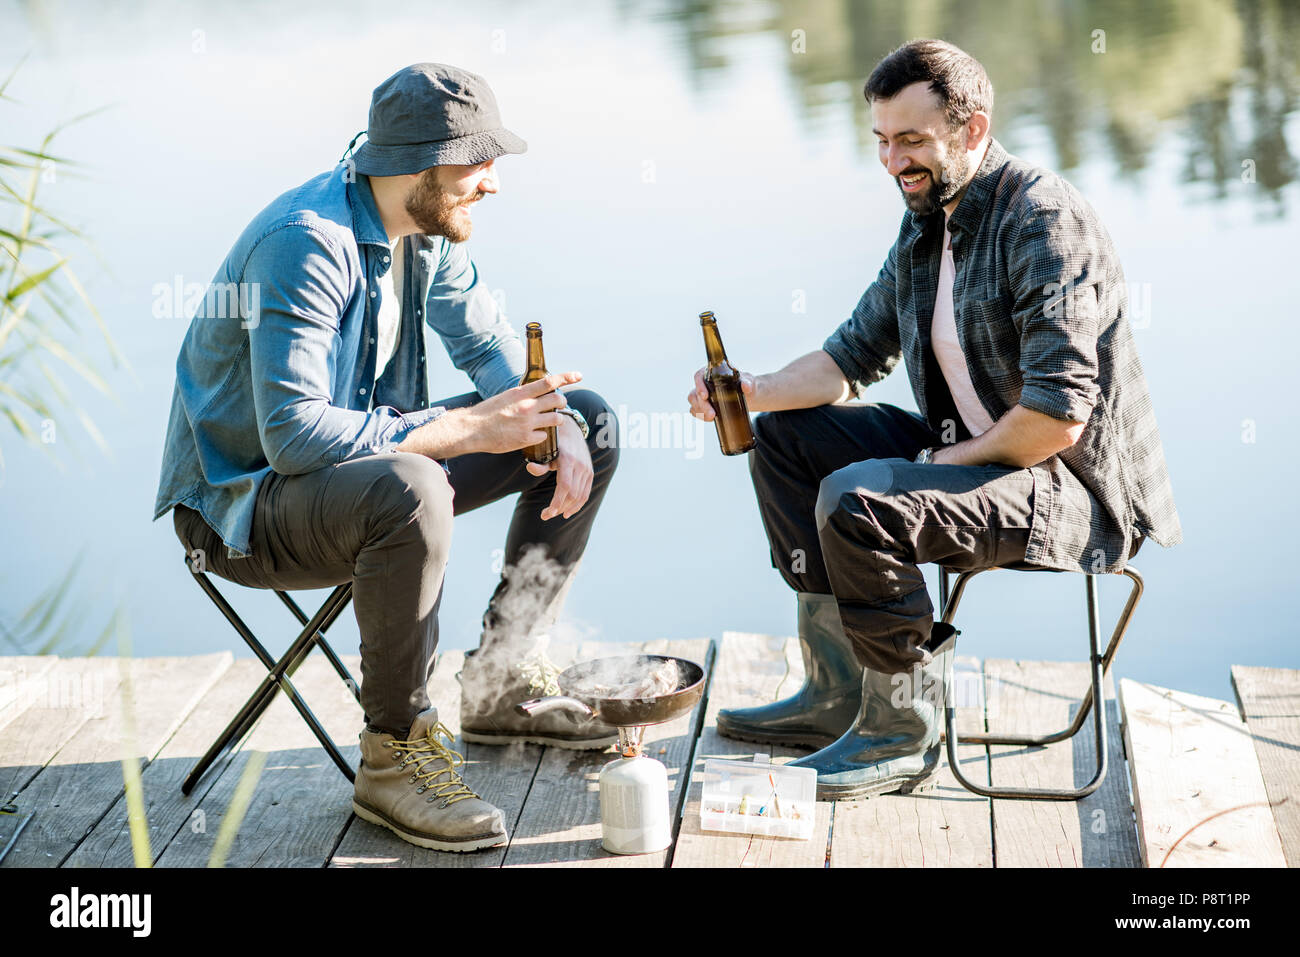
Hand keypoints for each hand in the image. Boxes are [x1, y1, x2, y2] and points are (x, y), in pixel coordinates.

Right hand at [464, 371, 580, 454]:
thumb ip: (522, 395)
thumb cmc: (487, 412)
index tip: (578, 375)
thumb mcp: (505, 397)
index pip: (549, 382)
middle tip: (560, 405)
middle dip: (562, 402)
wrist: (472, 430)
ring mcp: (527, 424)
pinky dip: (541, 434)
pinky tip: (533, 434)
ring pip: (556, 420)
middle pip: (558, 400)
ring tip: (551, 421)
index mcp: (520, 393)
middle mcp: (526, 407)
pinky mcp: (525, 439)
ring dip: (557, 420)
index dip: (566, 377)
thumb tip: (534, 394)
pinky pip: (544, 436)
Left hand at [525, 414, 593, 519]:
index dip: (557, 502)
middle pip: (572, 494)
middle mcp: (580, 465)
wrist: (572, 431)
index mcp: (568, 460)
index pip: (565, 486)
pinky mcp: (590, 473)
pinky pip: (586, 493)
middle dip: (559, 508)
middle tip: (545, 515)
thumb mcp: (545, 451)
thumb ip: (539, 463)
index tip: (548, 513)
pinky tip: (568, 512)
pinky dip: (578, 505)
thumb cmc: (554, 443)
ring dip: (567, 508)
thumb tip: (529, 467)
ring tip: (554, 514)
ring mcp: (587, 470)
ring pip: (580, 496)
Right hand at [687, 366, 755, 420]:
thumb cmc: (745, 384)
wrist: (748, 395)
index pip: (699, 376)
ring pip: (693, 402)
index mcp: (711, 373)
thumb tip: (746, 386)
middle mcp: (704, 383)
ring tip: (712, 417)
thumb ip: (747, 383)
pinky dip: (700, 416)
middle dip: (702, 405)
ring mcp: (702, 394)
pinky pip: (695, 410)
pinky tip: (710, 418)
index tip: (705, 396)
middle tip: (712, 414)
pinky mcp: (703, 405)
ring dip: (701, 411)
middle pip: (695, 393)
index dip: (699, 386)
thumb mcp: (748, 381)